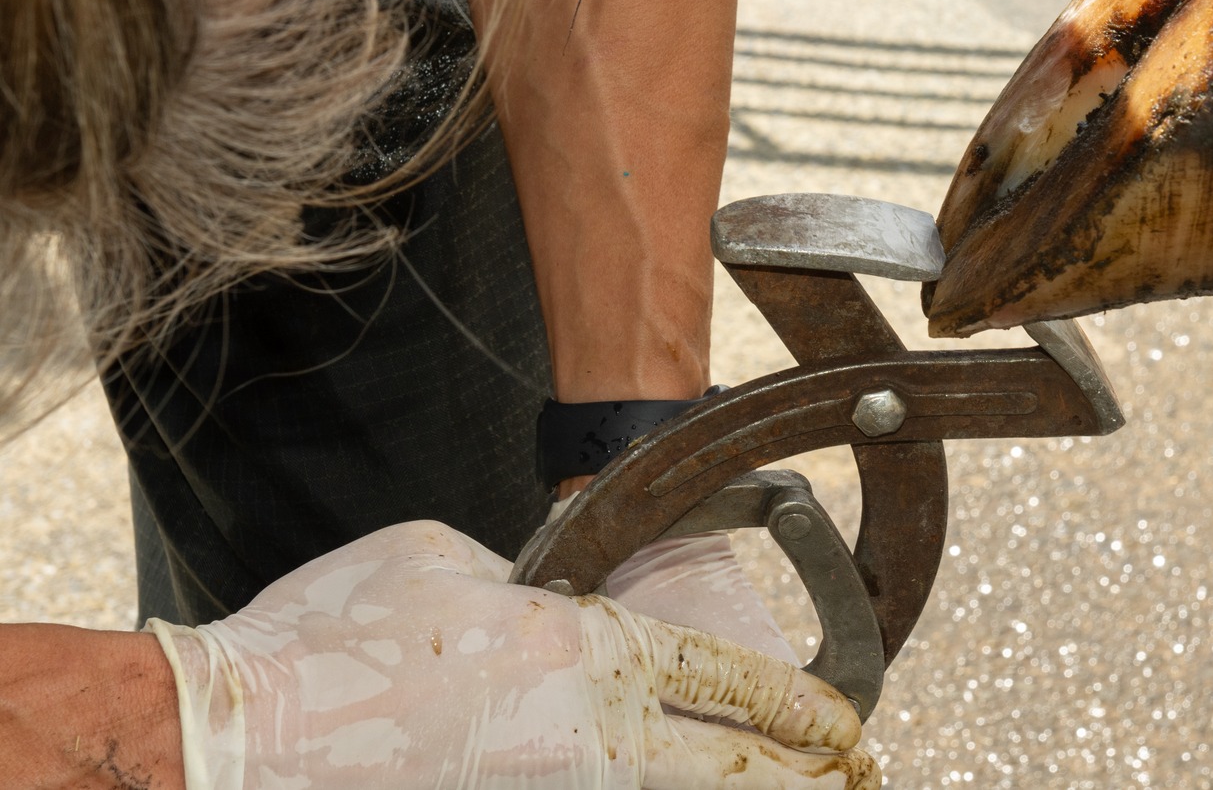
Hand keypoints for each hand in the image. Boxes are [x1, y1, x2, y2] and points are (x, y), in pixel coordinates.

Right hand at [151, 521, 877, 789]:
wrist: (241, 737)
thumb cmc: (339, 636)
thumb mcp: (453, 562)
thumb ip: (534, 585)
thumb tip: (558, 607)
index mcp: (587, 655)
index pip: (730, 681)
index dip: (800, 705)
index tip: (843, 719)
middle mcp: (591, 740)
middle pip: (734, 770)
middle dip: (806, 777)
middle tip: (855, 777)